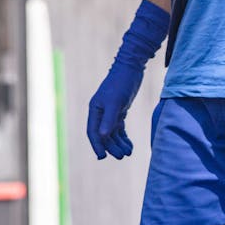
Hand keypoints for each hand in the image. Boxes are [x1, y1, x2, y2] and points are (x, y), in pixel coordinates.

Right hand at [87, 0, 169, 160]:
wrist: (132, 67)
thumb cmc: (122, 83)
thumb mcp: (116, 101)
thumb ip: (110, 118)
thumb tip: (103, 136)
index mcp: (95, 110)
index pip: (93, 132)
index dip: (97, 145)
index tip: (102, 157)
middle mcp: (100, 112)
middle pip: (103, 135)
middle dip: (111, 146)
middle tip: (121, 156)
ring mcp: (110, 111)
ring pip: (112, 133)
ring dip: (118, 143)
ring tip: (128, 152)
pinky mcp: (119, 110)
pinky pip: (119, 128)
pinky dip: (123, 137)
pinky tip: (129, 145)